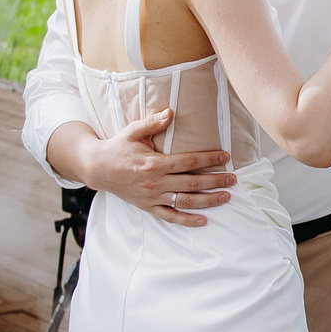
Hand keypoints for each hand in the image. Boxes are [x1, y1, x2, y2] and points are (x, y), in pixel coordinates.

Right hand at [70, 108, 233, 225]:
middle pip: (192, 183)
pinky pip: (170, 217)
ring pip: (185, 202)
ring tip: (226, 196)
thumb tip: (170, 111)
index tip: (225, 157)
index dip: (208, 159)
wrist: (97, 168)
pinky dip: (187, 220)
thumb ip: (152, 122)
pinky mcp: (148, 207)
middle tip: (233, 179)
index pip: (188, 162)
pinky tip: (204, 220)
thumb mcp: (133, 131)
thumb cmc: (117, 147)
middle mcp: (155, 182)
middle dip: (215, 181)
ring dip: (208, 201)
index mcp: (154, 163)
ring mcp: (152, 197)